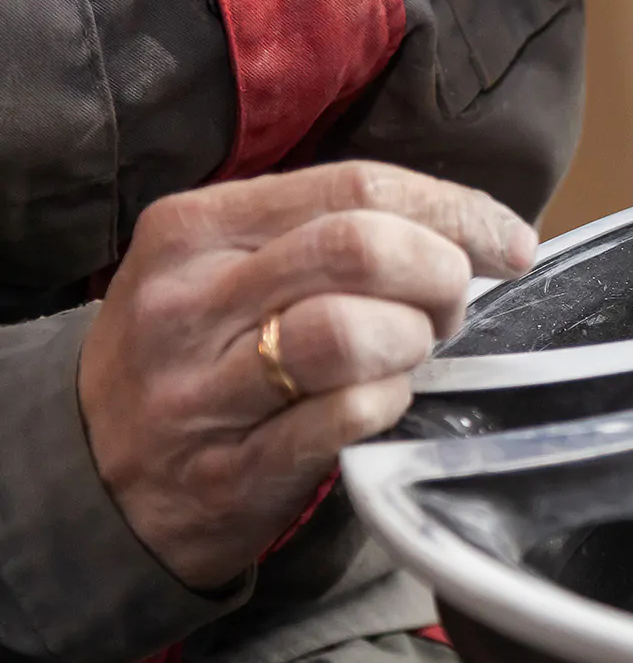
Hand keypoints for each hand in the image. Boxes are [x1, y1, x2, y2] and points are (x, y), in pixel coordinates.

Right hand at [78, 162, 536, 589]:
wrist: (94, 477)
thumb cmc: (194, 355)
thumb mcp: (224, 267)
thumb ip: (324, 232)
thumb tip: (467, 227)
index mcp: (196, 228)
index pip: (355, 185)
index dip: (455, 210)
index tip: (508, 242)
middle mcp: (190, 301)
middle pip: (359, 248)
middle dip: (440, 274)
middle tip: (450, 308)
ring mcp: (202, 390)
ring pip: (349, 333)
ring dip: (412, 342)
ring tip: (410, 355)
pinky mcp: (230, 470)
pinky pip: (344, 419)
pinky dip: (387, 404)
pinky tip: (383, 403)